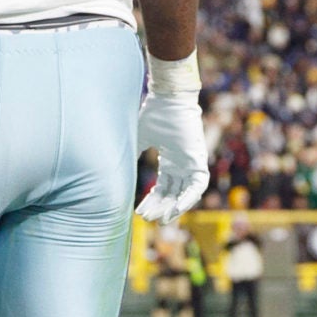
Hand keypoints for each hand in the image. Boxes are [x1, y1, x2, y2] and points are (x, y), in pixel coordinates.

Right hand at [134, 94, 210, 223]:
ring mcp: (191, 161)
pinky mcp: (199, 159)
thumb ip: (132, 155)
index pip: (162, 187)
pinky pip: (198, 184)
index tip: (139, 212)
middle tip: (149, 219)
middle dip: (160, 207)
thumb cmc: (154, 113)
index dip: (151, 201)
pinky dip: (189, 198)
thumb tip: (116, 170)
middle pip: (172, 193)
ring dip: (175, 207)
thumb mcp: (139, 139)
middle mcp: (181, 163)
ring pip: (186, 193)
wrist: (168, 97)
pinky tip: (177, 208)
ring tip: (162, 218)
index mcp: (169, 159)